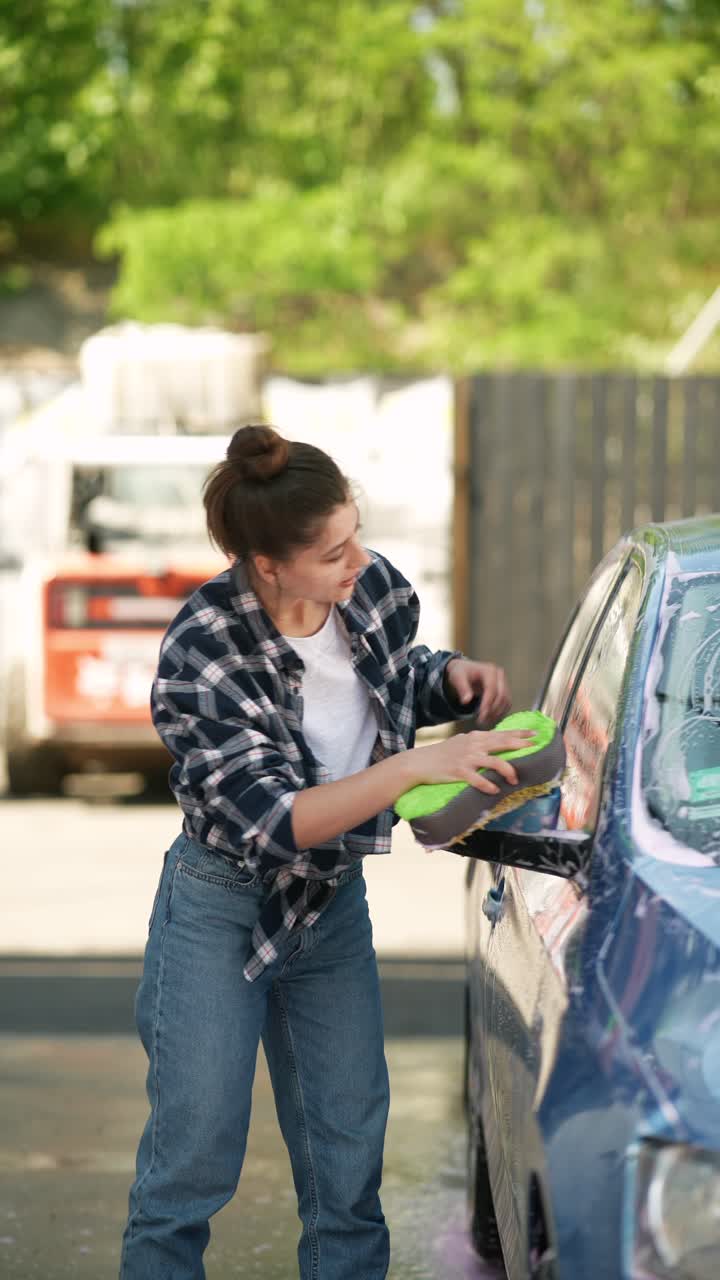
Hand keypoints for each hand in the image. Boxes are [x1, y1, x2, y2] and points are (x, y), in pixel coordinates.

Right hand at [408, 729, 536, 795]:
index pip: (501, 734)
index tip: (533, 734)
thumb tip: (494, 745)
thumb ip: (477, 743)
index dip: (518, 734)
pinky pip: (477, 779)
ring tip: (515, 779)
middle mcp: (473, 745)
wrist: (419, 762)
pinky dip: (487, 785)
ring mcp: (466, 758)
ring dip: (507, 770)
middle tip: (534, 745)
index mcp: (474, 737)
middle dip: (520, 744)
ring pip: (493, 761)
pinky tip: (495, 790)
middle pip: (501, 743)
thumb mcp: (461, 743)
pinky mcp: (459, 771)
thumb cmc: (441, 754)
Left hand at [444, 658, 511, 726]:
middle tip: (482, 721)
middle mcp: (499, 675)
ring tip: (485, 721)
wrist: (465, 669)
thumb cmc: (461, 672)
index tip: (481, 715)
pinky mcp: (504, 689)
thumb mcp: (457, 678)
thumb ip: (462, 688)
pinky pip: (506, 703)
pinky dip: (500, 712)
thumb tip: (466, 701)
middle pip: (501, 696)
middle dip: (493, 710)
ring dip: (497, 713)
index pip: (492, 689)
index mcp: (489, 670)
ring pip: (506, 701)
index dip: (487, 703)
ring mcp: (504, 682)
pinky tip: (490, 718)